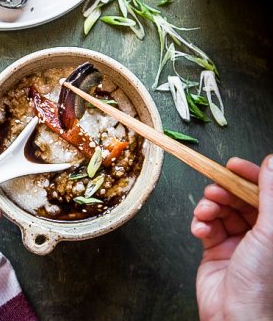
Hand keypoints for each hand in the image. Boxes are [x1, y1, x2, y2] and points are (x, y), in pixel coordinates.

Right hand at [191, 155, 272, 319]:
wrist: (236, 317)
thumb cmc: (263, 283)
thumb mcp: (270, 231)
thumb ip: (270, 194)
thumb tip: (272, 161)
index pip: (263, 192)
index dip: (249, 176)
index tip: (232, 165)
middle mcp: (259, 234)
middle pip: (238, 198)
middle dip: (223, 192)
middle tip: (213, 191)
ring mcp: (237, 242)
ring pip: (219, 210)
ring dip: (208, 207)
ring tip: (204, 213)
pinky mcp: (216, 251)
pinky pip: (206, 227)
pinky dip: (200, 224)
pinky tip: (200, 229)